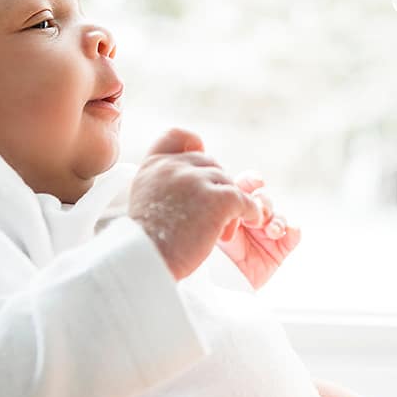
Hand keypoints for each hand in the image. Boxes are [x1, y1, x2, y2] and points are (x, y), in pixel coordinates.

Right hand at [125, 129, 264, 279]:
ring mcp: (196, 180)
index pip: (177, 135)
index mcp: (154, 166)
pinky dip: (251, 210)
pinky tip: (251, 220)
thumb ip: (162, 183)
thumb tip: (188, 182)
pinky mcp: (217, 199)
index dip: (192, 144)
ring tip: (225, 230)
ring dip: (231, 205)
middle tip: (214, 215)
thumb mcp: (144, 200)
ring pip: (228, 183)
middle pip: (210, 164)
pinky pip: (244, 198)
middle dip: (216, 187)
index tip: (199, 156)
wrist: (147, 261)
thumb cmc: (146, 242)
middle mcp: (174, 166)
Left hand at [215, 173, 301, 289]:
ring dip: (276, 219)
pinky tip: (280, 234)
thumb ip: (224, 208)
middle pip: (264, 199)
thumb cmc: (211, 254)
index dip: (252, 181)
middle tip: (257, 214)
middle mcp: (251, 218)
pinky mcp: (280, 249)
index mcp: (233, 208)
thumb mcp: (213, 226)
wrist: (219, 285)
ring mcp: (266, 233)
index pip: (246, 186)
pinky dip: (291, 230)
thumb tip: (235, 192)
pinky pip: (294, 233)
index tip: (255, 182)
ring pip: (279, 215)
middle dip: (263, 203)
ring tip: (270, 230)